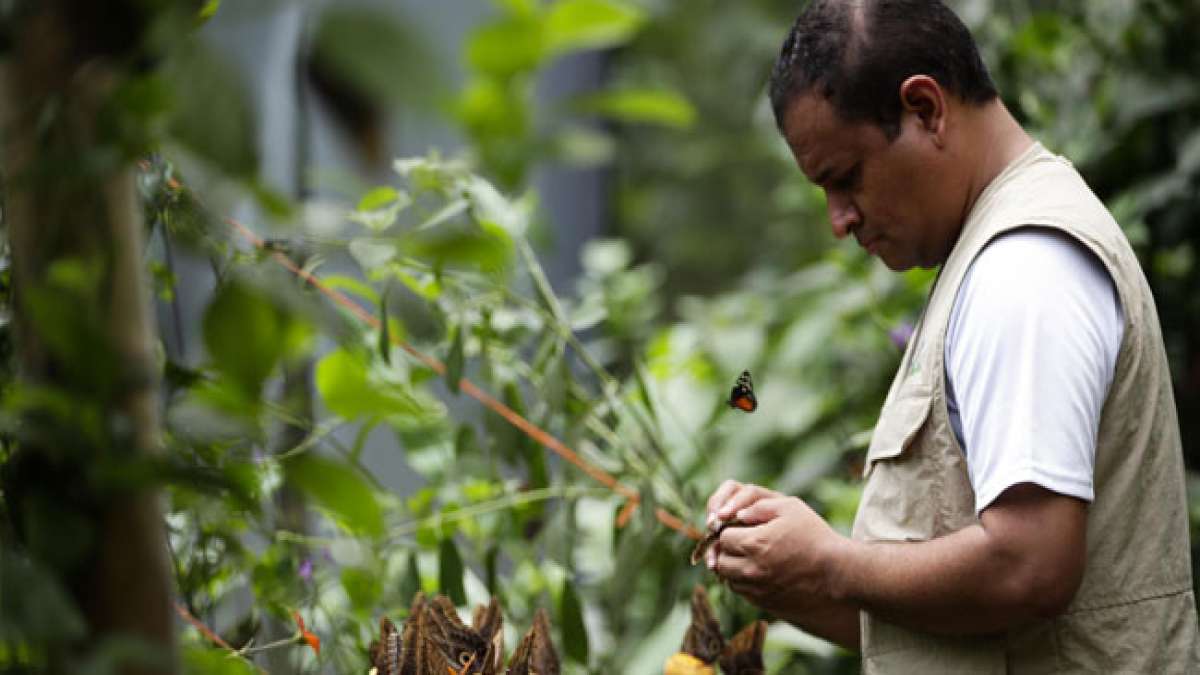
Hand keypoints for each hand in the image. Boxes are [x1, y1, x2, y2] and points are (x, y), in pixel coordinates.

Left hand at [705, 482, 845, 612]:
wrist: (836, 571)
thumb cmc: (814, 535)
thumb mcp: (789, 508)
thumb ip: (759, 506)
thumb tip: (736, 514)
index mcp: (755, 543)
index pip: (723, 537)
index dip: (731, 530)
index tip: (742, 528)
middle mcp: (751, 570)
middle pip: (720, 560)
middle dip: (728, 550)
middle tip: (742, 543)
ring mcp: (757, 589)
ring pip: (728, 578)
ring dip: (734, 567)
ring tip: (750, 557)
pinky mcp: (764, 602)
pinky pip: (742, 592)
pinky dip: (744, 581)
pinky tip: (759, 571)